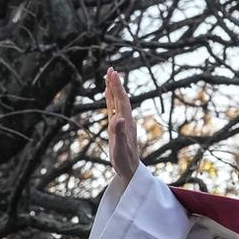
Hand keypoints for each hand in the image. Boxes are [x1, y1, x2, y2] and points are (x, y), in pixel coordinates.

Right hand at [105, 67, 140, 182]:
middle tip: (111, 69)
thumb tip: (118, 118)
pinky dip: (111, 100)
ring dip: (113, 89)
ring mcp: (122, 123)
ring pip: (117, 102)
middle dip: (115, 84)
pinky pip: (113, 109)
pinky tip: (108, 94)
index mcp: (125, 122)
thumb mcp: (120, 149)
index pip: (121, 100)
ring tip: (109, 76)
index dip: (117, 87)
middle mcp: (125, 120)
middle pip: (120, 98)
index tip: (113, 74)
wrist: (130, 169)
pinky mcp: (118, 127)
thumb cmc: (125, 161)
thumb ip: (120, 133)